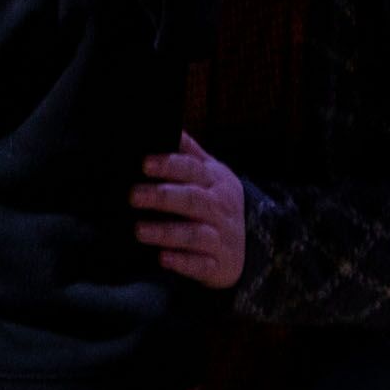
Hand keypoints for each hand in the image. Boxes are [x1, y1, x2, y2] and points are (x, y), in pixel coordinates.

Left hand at [130, 132, 246, 289]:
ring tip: (139, 230)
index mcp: (214, 182)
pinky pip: (201, 265)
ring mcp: (220, 238)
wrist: (256, 244)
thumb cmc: (219, 202)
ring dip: (166, 232)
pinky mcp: (217, 266)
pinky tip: (163, 259)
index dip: (169, 166)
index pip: (192, 170)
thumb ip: (190, 151)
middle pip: (191, 200)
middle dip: (162, 197)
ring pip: (194, 234)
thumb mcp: (212, 173)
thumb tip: (169, 123)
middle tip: (132, 195)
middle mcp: (218, 208)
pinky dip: (183, 263)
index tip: (144, 163)